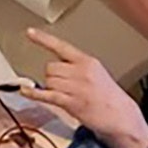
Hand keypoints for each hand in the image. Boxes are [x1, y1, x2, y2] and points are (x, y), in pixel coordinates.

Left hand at [18, 28, 147, 147]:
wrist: (121, 115)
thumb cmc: (109, 97)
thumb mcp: (97, 73)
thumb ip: (78, 67)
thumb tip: (55, 68)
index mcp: (88, 62)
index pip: (61, 46)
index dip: (43, 39)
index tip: (30, 32)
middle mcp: (81, 72)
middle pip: (51, 67)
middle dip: (51, 76)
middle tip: (62, 85)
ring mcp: (76, 87)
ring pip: (48, 81)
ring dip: (50, 87)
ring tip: (64, 94)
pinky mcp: (71, 102)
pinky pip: (46, 95)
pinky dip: (33, 93)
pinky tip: (26, 91)